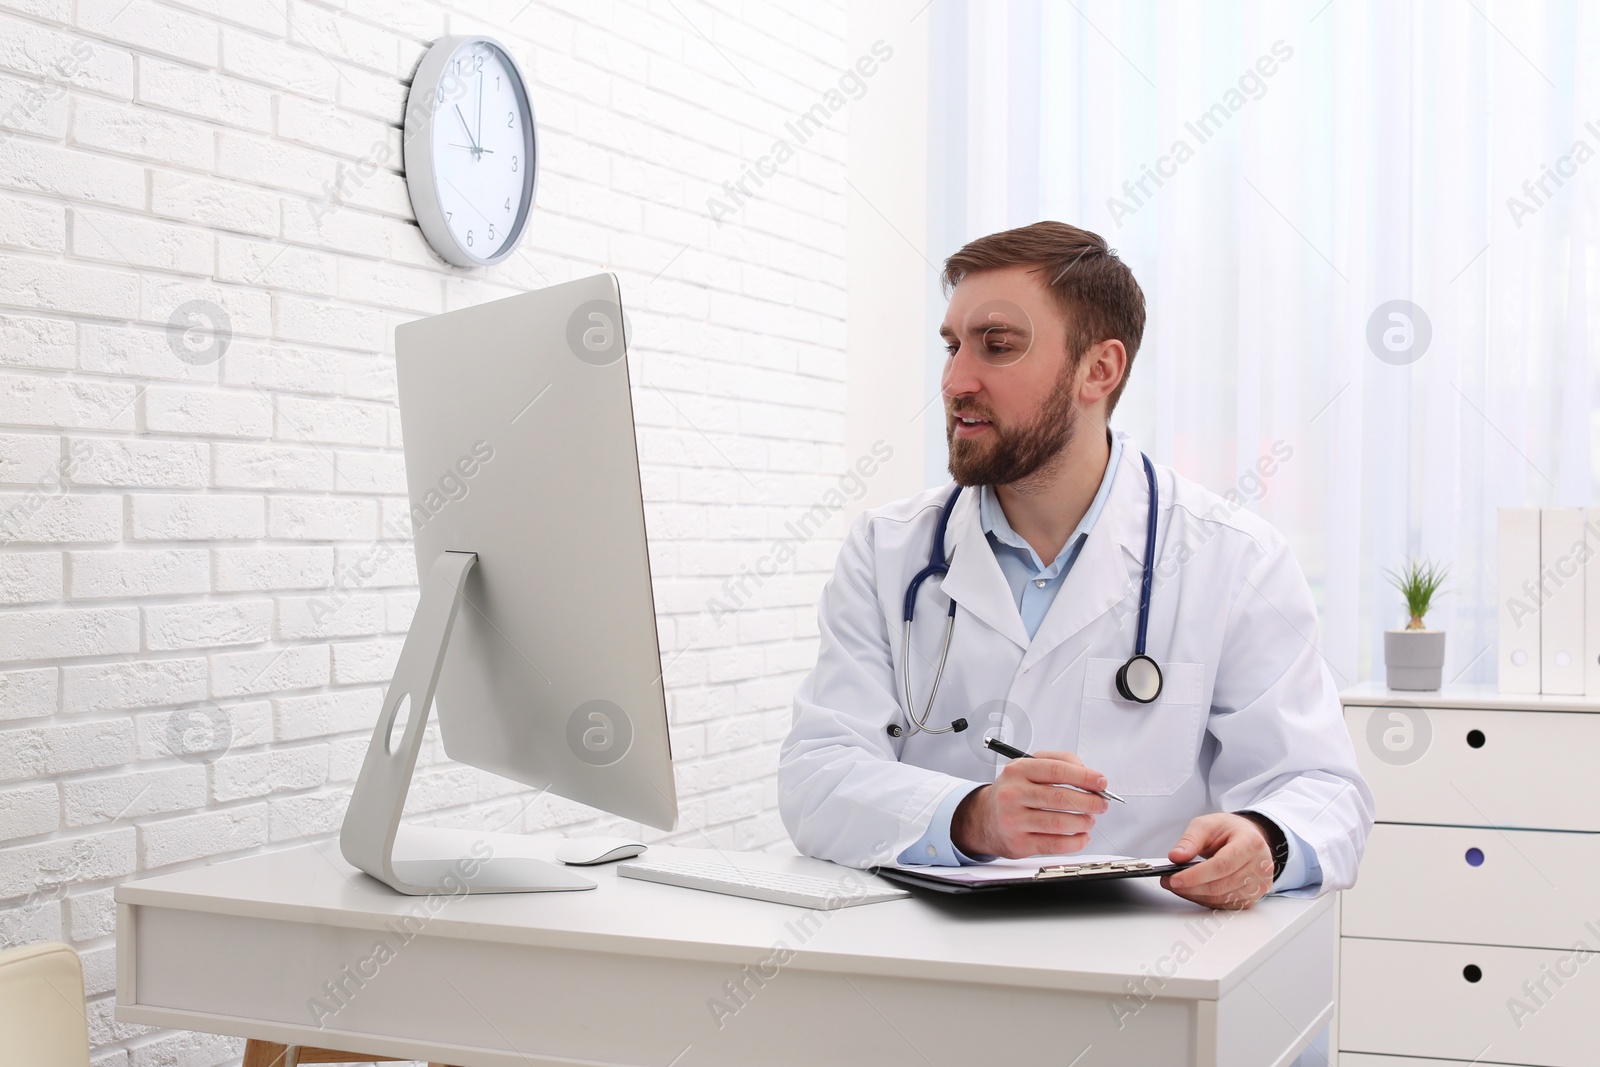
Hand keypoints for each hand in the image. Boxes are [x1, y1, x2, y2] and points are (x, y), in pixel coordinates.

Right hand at [951, 750, 1108, 858]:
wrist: (984, 818)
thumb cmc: (1013, 792)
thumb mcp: (1029, 767)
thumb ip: (1059, 762)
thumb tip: (1089, 776)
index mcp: (1018, 770)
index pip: (1057, 771)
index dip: (1084, 777)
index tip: (1101, 782)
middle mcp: (1013, 794)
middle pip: (1061, 798)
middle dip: (1090, 802)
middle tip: (1101, 804)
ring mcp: (1014, 820)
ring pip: (1060, 823)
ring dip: (1084, 822)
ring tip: (1089, 820)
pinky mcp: (1018, 843)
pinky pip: (1055, 844)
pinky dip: (1075, 842)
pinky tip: (1081, 836)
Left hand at [1161, 813, 1275, 908]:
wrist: (1247, 837)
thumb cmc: (1229, 830)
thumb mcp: (1207, 825)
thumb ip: (1190, 840)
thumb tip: (1175, 857)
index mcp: (1250, 843)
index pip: (1222, 865)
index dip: (1196, 875)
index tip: (1175, 879)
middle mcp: (1260, 866)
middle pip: (1221, 885)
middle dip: (1191, 887)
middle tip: (1169, 882)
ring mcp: (1259, 884)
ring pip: (1222, 898)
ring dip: (1195, 895)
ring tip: (1178, 886)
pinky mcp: (1253, 897)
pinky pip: (1225, 905)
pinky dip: (1206, 900)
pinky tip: (1194, 891)